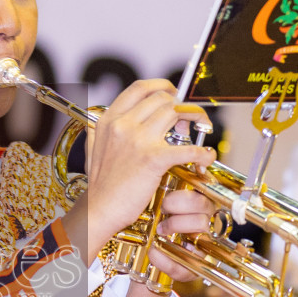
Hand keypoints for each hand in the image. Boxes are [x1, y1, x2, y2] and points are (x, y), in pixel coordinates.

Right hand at [72, 79, 215, 264]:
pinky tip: (205, 158)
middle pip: (162, 99)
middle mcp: (123, 124)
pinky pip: (187, 148)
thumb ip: (98, 129)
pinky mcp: (153, 159)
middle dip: (181, 105)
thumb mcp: (92, 148)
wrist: (99, 210)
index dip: (162, 86)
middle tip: (189, 117)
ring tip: (200, 128)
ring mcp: (138, 140)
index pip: (140, 88)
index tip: (173, 93)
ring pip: (176, 113)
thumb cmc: (100, 185)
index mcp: (109, 120)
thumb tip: (102, 116)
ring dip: (194, 118)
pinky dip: (202, 153)